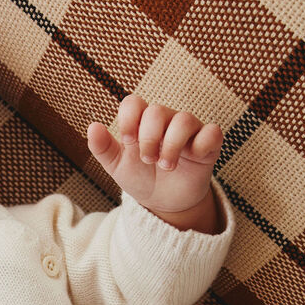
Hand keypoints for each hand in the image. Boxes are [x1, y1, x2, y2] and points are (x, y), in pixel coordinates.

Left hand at [87, 94, 222, 219]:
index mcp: (142, 122)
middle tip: (148, 160)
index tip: (127, 142)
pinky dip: (201, 144)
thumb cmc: (141, 178)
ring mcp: (189, 131)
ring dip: (171, 146)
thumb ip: (103, 148)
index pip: (134, 103)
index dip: (129, 120)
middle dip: (148, 139)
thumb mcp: (117, 166)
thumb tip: (92, 127)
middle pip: (157, 112)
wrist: (162, 202)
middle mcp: (166, 121)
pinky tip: (191, 157)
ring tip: (166, 166)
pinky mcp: (208, 144)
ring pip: (184, 120)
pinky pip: (212, 132)